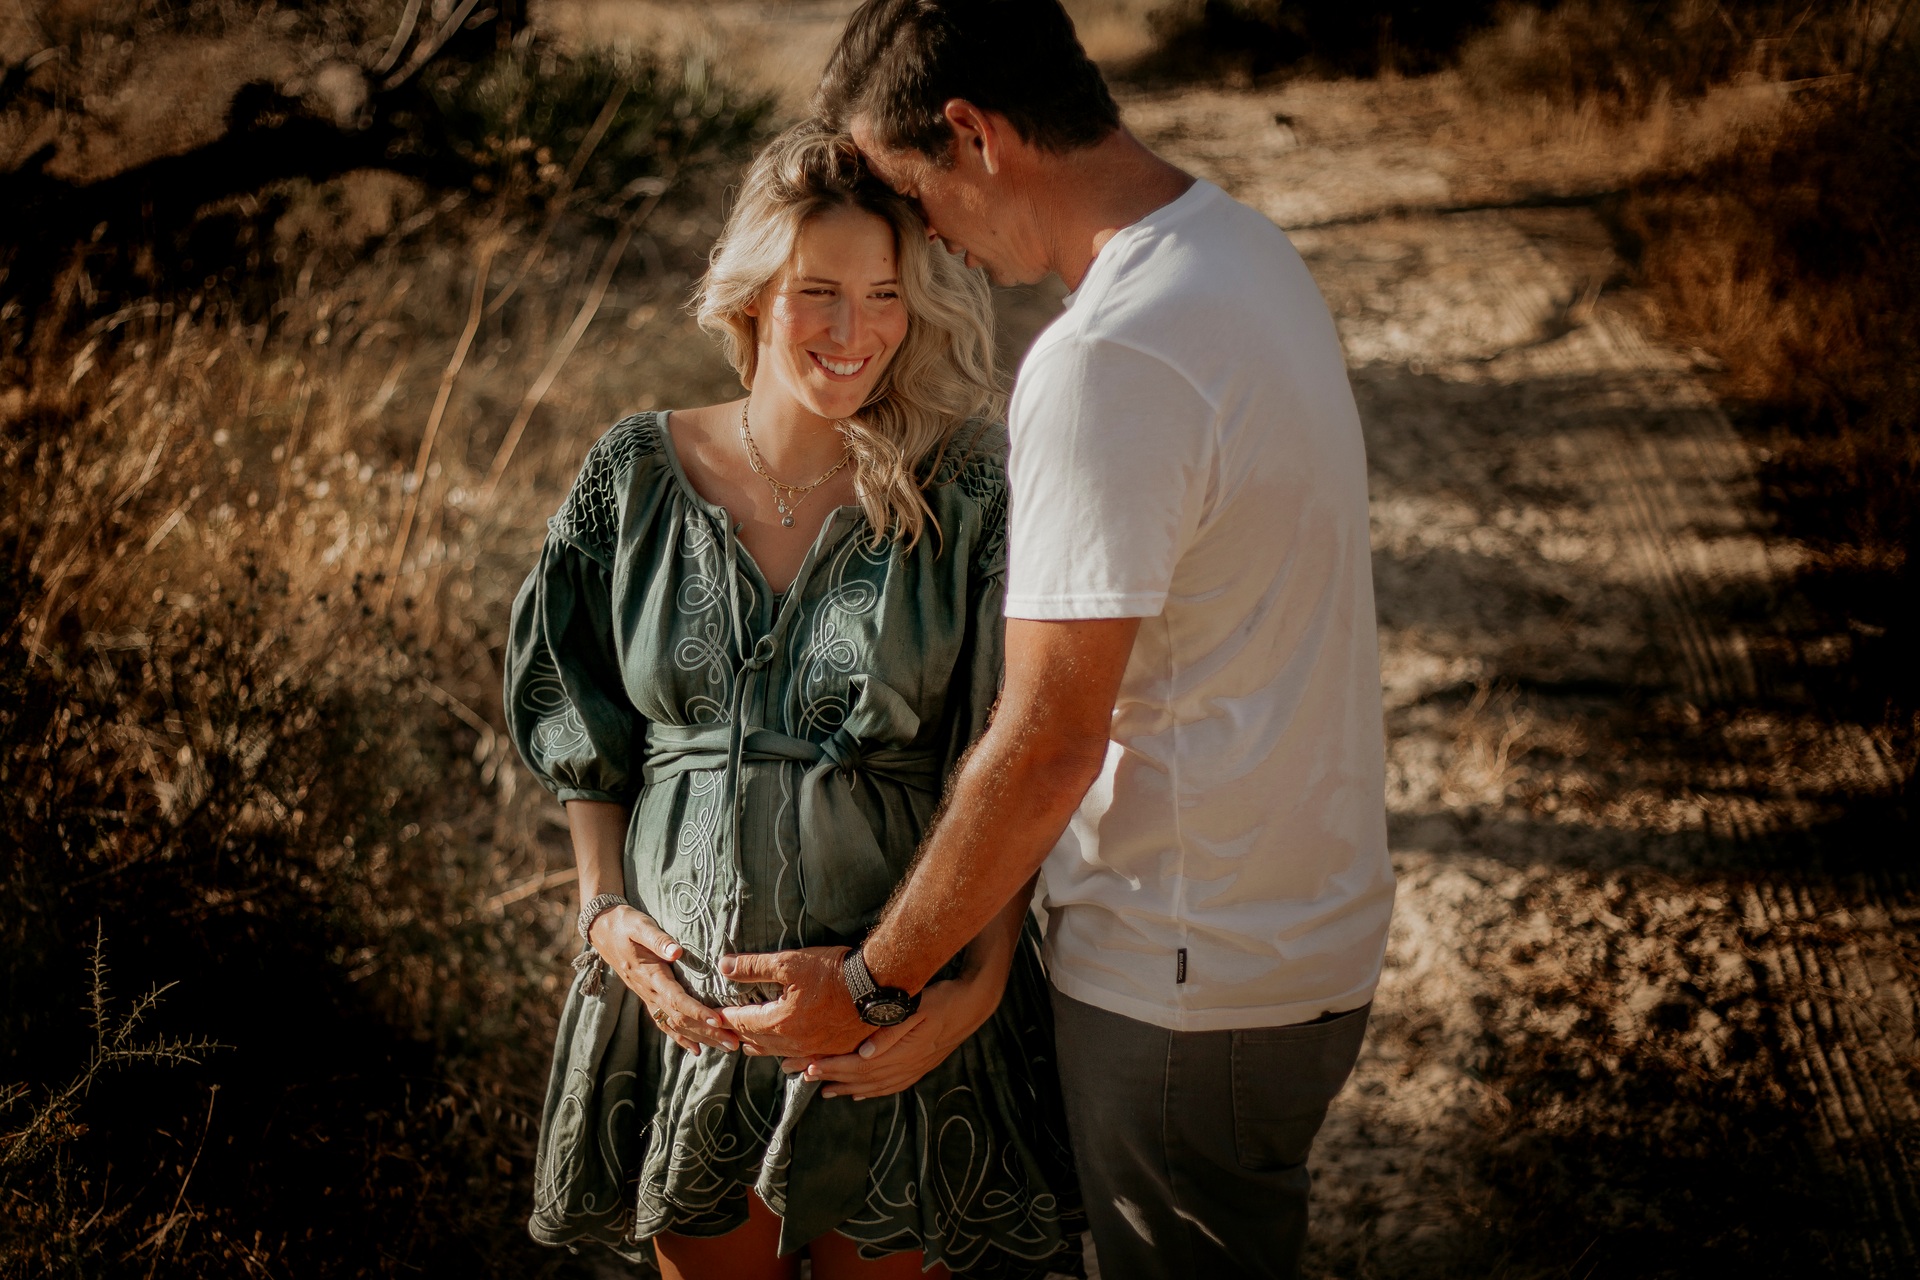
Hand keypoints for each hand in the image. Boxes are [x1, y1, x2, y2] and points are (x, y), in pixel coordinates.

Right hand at [591, 906, 737, 1054]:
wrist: (603, 930)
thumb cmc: (625, 924)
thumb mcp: (640, 926)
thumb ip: (658, 939)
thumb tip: (677, 951)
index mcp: (650, 975)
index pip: (677, 999)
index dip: (698, 1012)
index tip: (718, 1021)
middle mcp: (649, 992)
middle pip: (681, 1019)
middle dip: (708, 1032)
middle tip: (734, 1042)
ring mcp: (648, 998)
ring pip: (676, 1025)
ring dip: (701, 1038)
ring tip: (727, 1047)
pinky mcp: (649, 998)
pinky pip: (666, 1023)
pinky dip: (682, 1038)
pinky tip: (697, 1049)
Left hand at [715, 946, 866, 1057]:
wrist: (874, 984)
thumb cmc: (831, 970)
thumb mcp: (789, 962)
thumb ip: (753, 967)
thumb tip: (723, 966)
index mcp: (780, 1021)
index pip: (743, 1022)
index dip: (726, 1017)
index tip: (713, 1016)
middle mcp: (794, 1042)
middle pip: (758, 1041)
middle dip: (739, 1034)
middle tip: (726, 1032)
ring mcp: (814, 1048)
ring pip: (779, 1053)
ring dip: (761, 1047)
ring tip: (749, 1047)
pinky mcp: (832, 1049)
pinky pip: (803, 1058)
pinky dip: (788, 1055)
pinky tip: (788, 1057)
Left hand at [782, 976, 997, 1099]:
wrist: (973, 1004)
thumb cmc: (942, 999)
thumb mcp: (917, 1007)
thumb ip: (890, 1031)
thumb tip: (864, 1053)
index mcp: (902, 1052)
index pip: (858, 1065)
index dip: (833, 1067)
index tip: (809, 1066)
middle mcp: (906, 1066)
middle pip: (862, 1078)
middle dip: (832, 1078)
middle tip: (804, 1077)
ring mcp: (914, 1069)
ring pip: (874, 1086)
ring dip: (848, 1089)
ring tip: (825, 1090)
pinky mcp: (919, 1067)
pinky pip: (890, 1087)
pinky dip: (871, 1092)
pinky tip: (860, 1094)